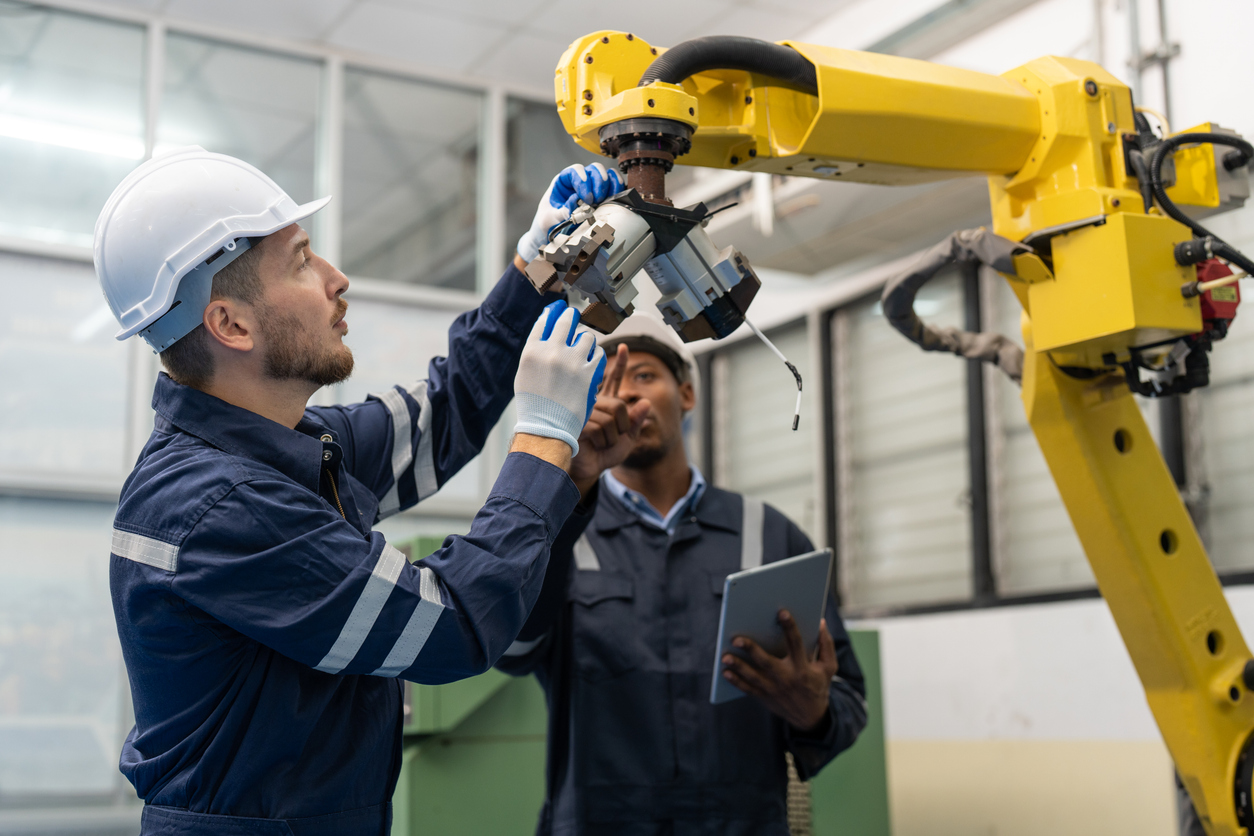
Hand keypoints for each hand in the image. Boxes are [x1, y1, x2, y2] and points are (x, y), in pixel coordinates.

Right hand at [514, 300, 605, 458]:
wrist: (547, 427)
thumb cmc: (534, 404)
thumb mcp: (524, 374)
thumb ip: (535, 353)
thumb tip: (546, 335)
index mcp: (532, 351)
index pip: (544, 322)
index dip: (553, 313)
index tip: (558, 309)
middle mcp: (552, 352)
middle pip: (566, 321)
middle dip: (571, 317)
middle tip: (574, 317)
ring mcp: (571, 361)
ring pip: (586, 336)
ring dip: (585, 340)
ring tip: (583, 348)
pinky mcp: (588, 372)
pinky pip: (599, 353)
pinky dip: (597, 355)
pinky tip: (593, 359)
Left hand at [516, 163, 622, 262]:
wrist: (552, 233)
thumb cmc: (548, 222)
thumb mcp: (549, 219)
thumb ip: (561, 211)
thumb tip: (575, 203)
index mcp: (564, 181)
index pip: (576, 171)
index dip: (583, 180)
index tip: (587, 198)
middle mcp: (580, 180)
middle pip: (594, 169)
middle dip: (599, 182)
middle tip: (597, 200)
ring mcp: (593, 187)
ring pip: (607, 175)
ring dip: (610, 186)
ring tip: (607, 201)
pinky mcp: (603, 197)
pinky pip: (614, 186)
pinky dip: (618, 190)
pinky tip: (617, 199)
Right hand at [570, 344, 650, 495]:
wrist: (588, 469)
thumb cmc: (605, 453)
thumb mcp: (628, 438)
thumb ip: (636, 421)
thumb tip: (647, 402)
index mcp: (606, 402)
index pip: (614, 379)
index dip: (620, 364)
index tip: (624, 347)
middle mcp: (594, 403)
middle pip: (619, 406)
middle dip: (622, 427)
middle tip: (613, 438)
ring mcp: (583, 411)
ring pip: (610, 419)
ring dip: (611, 438)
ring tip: (600, 443)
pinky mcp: (575, 422)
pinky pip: (598, 428)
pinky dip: (602, 441)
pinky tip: (592, 445)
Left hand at [721, 613, 837, 732]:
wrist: (811, 718)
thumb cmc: (818, 686)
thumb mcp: (828, 667)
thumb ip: (826, 644)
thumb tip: (820, 622)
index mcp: (803, 667)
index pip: (796, 643)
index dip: (790, 627)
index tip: (782, 613)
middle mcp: (787, 678)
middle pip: (766, 662)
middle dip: (751, 650)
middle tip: (736, 639)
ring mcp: (774, 689)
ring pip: (753, 677)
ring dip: (738, 666)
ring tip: (725, 656)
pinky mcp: (765, 698)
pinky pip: (748, 689)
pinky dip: (736, 681)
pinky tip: (725, 672)